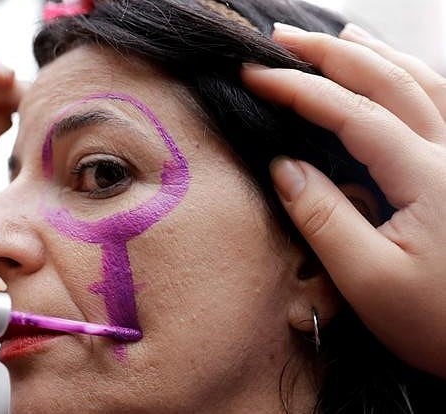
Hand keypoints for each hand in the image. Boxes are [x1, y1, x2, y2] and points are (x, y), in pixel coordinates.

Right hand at [242, 23, 445, 377]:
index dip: (298, 89)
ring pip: (421, 81)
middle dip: (329, 54)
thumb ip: (323, 218)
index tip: (254, 75)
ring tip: (336, 36)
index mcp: (427, 176)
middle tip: (281, 39)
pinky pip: (441, 101)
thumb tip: (283, 167)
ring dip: (373, 54)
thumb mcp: (368, 282)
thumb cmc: (439, 322)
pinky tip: (394, 69)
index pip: (350, 113)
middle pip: (387, 80)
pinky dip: (410, 74)